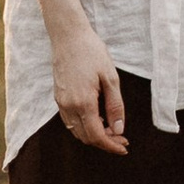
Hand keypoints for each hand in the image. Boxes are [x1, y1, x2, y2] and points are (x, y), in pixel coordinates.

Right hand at [49, 12, 127, 156]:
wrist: (68, 36)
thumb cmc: (92, 52)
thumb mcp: (110, 77)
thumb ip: (115, 106)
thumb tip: (119, 129)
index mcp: (83, 102)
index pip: (97, 136)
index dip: (111, 145)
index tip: (124, 147)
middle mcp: (68, 107)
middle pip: (86, 137)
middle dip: (105, 142)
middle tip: (122, 138)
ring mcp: (61, 103)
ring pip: (77, 132)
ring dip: (94, 135)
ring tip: (112, 128)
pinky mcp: (58, 98)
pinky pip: (70, 122)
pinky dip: (84, 126)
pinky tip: (97, 119)